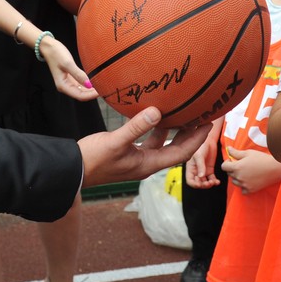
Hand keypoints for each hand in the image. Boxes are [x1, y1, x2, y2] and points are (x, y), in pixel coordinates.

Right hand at [39, 35, 99, 101]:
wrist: (49, 47)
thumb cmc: (56, 54)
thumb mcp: (68, 64)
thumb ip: (78, 75)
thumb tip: (89, 84)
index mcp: (63, 85)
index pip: (80, 95)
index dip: (91, 95)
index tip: (102, 91)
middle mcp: (65, 86)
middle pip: (82, 95)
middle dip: (92, 93)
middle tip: (106, 89)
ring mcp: (68, 82)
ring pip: (82, 90)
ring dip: (91, 90)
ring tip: (103, 86)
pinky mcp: (70, 77)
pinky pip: (81, 84)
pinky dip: (88, 84)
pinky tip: (96, 82)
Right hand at [78, 107, 211, 188]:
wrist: (73, 170)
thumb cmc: (93, 160)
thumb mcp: (115, 142)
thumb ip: (136, 127)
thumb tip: (157, 111)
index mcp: (148, 164)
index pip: (181, 152)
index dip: (196, 138)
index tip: (208, 123)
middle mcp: (147, 163)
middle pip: (176, 148)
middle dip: (191, 133)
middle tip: (202, 115)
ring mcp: (137, 158)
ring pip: (163, 143)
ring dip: (174, 130)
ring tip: (184, 112)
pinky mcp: (127, 152)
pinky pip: (148, 139)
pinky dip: (155, 128)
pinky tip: (154, 113)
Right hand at [185, 119, 222, 188]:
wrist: (209, 141)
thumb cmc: (200, 146)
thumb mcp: (199, 155)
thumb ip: (200, 166)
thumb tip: (201, 176)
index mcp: (191, 168)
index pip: (190, 181)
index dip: (194, 184)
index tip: (200, 184)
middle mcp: (196, 171)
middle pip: (198, 183)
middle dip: (203, 185)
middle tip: (208, 183)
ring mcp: (203, 171)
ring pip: (205, 182)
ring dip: (209, 184)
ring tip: (214, 182)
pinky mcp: (210, 170)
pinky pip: (211, 179)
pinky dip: (214, 181)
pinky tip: (217, 182)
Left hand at [221, 147, 280, 195]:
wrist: (275, 168)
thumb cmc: (261, 159)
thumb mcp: (248, 153)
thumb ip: (236, 153)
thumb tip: (228, 149)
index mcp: (237, 167)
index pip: (224, 167)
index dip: (227, 162)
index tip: (233, 160)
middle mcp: (239, 177)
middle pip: (229, 174)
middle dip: (233, 169)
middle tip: (242, 165)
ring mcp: (244, 184)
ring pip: (235, 182)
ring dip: (237, 178)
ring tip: (246, 172)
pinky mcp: (250, 190)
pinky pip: (242, 190)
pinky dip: (244, 186)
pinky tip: (249, 180)